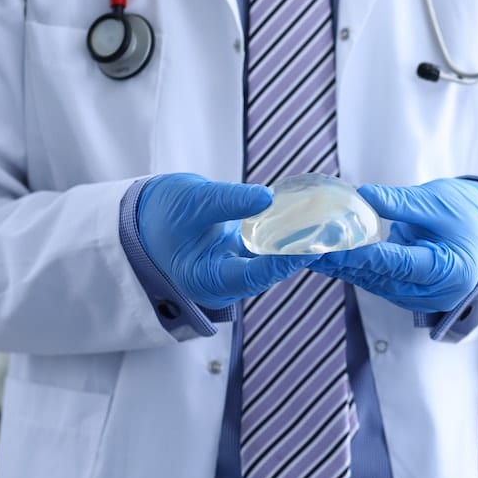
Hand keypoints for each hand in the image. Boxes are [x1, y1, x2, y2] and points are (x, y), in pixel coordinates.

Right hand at [138, 173, 319, 308]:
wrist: (145, 219)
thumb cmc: (160, 215)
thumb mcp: (191, 202)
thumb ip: (227, 201)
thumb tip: (267, 197)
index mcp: (208, 279)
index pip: (254, 275)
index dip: (284, 260)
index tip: (311, 246)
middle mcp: (227, 280)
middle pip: (271, 269)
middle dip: (301, 251)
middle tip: (332, 231)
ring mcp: (237, 268)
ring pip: (274, 257)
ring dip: (299, 240)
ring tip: (328, 221)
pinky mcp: (243, 253)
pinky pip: (271, 245)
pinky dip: (288, 231)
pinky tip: (309, 214)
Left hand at [307, 178, 477, 312]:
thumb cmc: (469, 212)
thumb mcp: (436, 201)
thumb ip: (399, 203)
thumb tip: (361, 195)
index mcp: (450, 271)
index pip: (398, 263)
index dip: (361, 254)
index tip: (331, 243)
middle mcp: (437, 294)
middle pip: (382, 279)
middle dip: (343, 262)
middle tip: (308, 245)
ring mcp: (424, 299)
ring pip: (375, 284)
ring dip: (343, 268)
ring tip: (309, 250)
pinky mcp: (412, 295)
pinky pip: (378, 282)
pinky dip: (355, 269)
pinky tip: (329, 256)